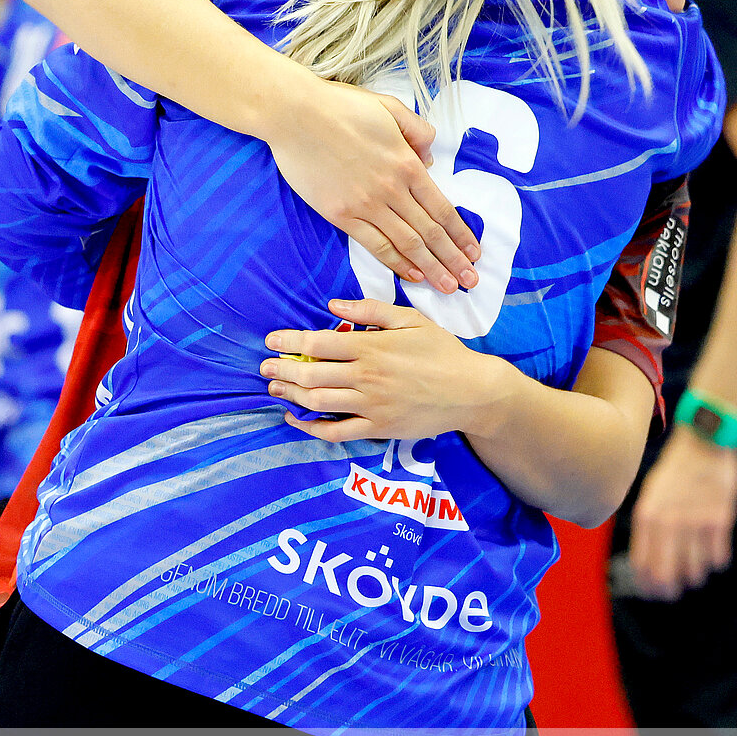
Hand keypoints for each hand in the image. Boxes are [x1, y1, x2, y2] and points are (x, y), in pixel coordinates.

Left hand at [261, 298, 511, 441]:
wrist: (471, 391)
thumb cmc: (442, 351)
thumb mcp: (411, 319)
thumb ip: (371, 310)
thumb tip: (333, 304)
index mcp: (373, 346)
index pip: (319, 343)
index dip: (290, 341)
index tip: (273, 340)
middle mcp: (367, 376)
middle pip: (311, 374)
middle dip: (282, 370)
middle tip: (265, 367)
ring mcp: (371, 404)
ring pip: (318, 402)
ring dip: (290, 395)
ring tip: (275, 389)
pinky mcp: (378, 427)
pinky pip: (336, 431)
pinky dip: (311, 428)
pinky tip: (296, 419)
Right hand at [265, 81, 479, 296]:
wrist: (295, 113)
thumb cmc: (341, 106)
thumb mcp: (391, 108)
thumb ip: (419, 132)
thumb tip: (428, 160)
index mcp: (407, 164)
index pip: (443, 209)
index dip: (461, 235)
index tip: (474, 253)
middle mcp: (392, 189)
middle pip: (430, 232)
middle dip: (453, 260)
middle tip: (470, 282)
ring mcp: (366, 205)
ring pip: (407, 244)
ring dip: (431, 268)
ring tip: (448, 287)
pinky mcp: (341, 215)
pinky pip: (375, 245)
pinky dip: (396, 263)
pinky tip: (412, 276)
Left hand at [625, 427, 736, 600]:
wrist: (706, 439)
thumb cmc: (677, 468)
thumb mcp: (652, 492)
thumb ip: (649, 525)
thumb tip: (647, 564)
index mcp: (647, 516)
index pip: (642, 566)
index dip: (648, 587)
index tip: (654, 593)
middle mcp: (668, 522)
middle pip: (666, 576)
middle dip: (670, 590)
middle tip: (676, 591)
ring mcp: (695, 522)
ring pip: (695, 571)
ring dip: (696, 576)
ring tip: (697, 569)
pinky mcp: (720, 519)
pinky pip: (719, 558)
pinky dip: (717, 561)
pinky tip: (715, 552)